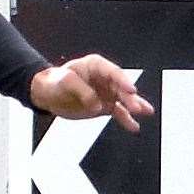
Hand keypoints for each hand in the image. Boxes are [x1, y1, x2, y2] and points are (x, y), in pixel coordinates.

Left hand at [29, 55, 154, 132]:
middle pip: (121, 87)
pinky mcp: (104, 106)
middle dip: (130, 97)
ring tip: (146, 112)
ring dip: (134, 106)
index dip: (123, 81)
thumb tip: (97, 105)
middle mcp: (105, 78)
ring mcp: (106, 92)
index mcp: (95, 66)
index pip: (113, 72)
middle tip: (136, 107)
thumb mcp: (64, 82)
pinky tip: (134, 127)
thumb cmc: (54, 83)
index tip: (131, 90)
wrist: (47, 95)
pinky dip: (126, 119)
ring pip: (124, 99)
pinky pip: (118, 112)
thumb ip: (81, 90)